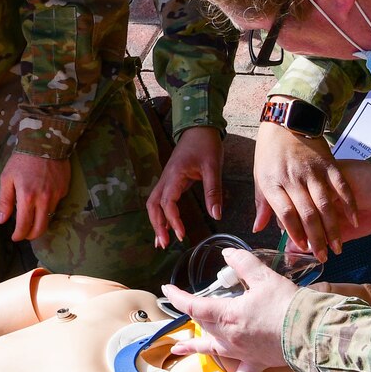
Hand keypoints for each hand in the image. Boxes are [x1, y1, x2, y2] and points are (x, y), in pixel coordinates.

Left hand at [0, 152, 69, 241]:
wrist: (45, 142)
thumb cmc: (22, 160)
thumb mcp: (7, 178)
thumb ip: (5, 201)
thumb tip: (2, 220)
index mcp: (27, 198)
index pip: (24, 226)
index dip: (19, 235)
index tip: (15, 237)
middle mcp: (44, 200)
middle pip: (41, 228)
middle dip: (31, 235)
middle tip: (25, 234)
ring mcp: (56, 195)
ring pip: (48, 216)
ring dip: (39, 219)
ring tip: (31, 213)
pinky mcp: (64, 190)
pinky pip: (55, 204)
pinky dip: (47, 205)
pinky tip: (42, 196)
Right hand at [147, 126, 222, 247]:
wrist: (198, 128)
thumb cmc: (206, 145)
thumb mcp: (213, 167)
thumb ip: (213, 192)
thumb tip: (217, 215)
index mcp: (175, 175)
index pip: (167, 202)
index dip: (173, 220)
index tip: (181, 234)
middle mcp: (165, 178)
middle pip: (153, 206)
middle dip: (157, 225)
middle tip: (164, 244)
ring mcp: (166, 179)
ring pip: (154, 204)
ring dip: (156, 222)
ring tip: (162, 241)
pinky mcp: (170, 181)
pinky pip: (160, 200)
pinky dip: (161, 215)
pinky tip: (166, 227)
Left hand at [161, 249, 297, 371]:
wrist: (310, 331)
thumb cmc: (287, 304)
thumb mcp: (264, 277)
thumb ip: (243, 264)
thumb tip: (228, 254)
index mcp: (227, 315)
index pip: (194, 305)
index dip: (178, 297)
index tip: (167, 289)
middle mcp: (228, 336)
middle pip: (203, 324)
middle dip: (192, 314)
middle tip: (185, 306)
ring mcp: (240, 352)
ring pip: (211, 349)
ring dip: (194, 348)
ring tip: (178, 350)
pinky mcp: (255, 363)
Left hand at [253, 124, 356, 255]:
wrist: (286, 120)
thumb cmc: (270, 151)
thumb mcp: (260, 177)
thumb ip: (262, 205)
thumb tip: (258, 229)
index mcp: (273, 183)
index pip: (285, 213)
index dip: (295, 233)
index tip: (302, 248)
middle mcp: (293, 178)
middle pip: (307, 213)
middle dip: (316, 238)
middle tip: (323, 256)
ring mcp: (312, 170)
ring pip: (325, 204)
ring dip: (333, 228)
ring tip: (337, 246)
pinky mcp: (328, 163)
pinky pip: (341, 186)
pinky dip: (348, 204)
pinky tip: (353, 220)